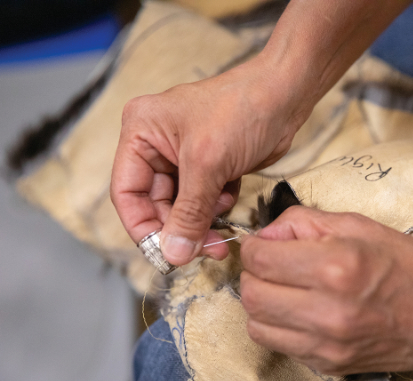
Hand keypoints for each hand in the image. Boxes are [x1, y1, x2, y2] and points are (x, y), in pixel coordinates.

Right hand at [110, 59, 311, 264]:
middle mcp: (157, 144)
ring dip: (200, 223)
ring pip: (181, 207)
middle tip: (203, 249)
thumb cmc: (243, 108)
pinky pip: (202, 202)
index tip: (162, 253)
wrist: (285, 96)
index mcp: (141, 131)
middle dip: (178, 229)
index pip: (126, 191)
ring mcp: (183, 157)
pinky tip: (230, 195)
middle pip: (155, 204)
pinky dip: (216, 208)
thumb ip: (189, 213)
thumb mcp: (208, 163)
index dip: (142, 226)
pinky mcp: (208, 166)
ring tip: (220, 229)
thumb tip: (174, 253)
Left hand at [240, 206, 412, 375]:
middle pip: (252, 294)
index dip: (255, 246)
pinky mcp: (328, 365)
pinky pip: (278, 345)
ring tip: (283, 288)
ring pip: (257, 325)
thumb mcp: (359, 226)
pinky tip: (297, 309)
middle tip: (272, 263)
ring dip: (261, 302)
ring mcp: (327, 345)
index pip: (262, 260)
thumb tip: (266, 234)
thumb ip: (304, 221)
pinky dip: (276, 325)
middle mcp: (328, 311)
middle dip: (253, 273)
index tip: (265, 243)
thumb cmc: (410, 265)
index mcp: (337, 267)